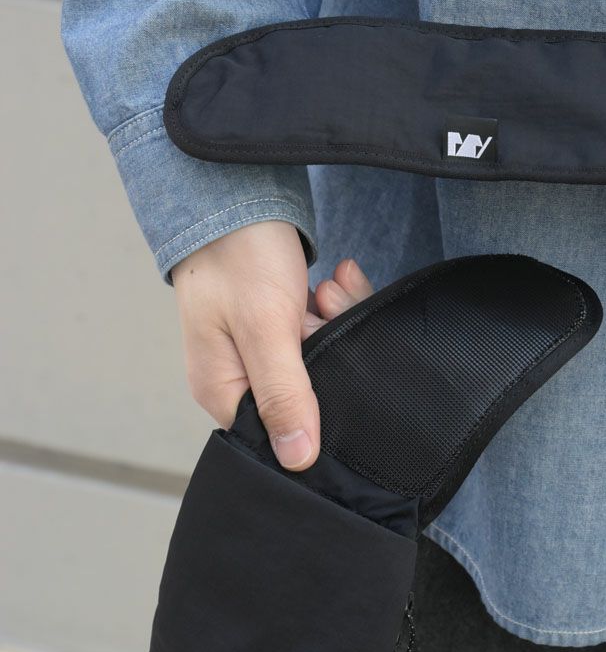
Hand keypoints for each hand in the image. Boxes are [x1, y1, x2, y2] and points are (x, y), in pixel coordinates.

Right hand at [171, 220, 372, 467]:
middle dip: (330, 345)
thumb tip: (298, 461)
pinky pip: (324, 330)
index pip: (283, 430)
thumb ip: (284, 395)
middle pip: (311, 391)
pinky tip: (336, 277)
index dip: (318, 405)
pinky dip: (335, 304)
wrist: (236, 190)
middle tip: (323, 305)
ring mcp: (264, 351)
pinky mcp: (284, 326)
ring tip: (327, 285)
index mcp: (224, 392)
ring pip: (325, 357)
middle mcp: (241, 378)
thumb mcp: (266, 329)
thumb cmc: (238, 255)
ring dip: (336, 318)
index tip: (331, 357)